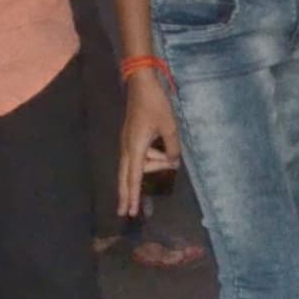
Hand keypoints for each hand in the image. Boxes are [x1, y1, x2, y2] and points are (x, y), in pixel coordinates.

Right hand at [116, 72, 181, 218]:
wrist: (141, 85)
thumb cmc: (155, 104)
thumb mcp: (169, 127)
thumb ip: (172, 148)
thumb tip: (173, 163)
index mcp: (135, 147)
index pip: (134, 177)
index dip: (132, 196)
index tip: (129, 212)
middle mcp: (128, 148)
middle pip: (125, 177)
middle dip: (126, 195)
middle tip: (126, 213)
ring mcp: (127, 143)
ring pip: (138, 164)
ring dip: (154, 164)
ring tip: (171, 157)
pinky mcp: (130, 138)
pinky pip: (138, 156)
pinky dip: (150, 160)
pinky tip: (164, 157)